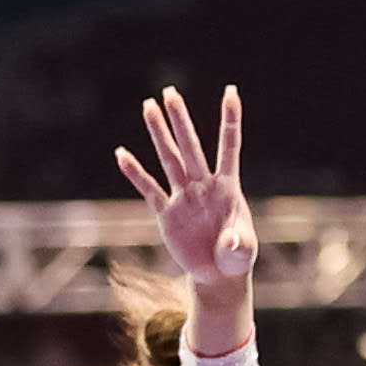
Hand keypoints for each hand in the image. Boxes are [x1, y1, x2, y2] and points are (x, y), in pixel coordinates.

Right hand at [113, 83, 253, 302]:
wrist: (218, 274)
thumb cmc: (236, 258)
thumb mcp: (243, 252)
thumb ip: (238, 244)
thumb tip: (230, 242)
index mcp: (227, 187)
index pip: (228, 146)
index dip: (230, 120)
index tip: (231, 91)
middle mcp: (203, 185)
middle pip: (190, 147)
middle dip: (180, 120)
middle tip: (170, 92)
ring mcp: (183, 197)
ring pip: (168, 159)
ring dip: (159, 134)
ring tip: (149, 106)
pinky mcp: (167, 214)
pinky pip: (149, 189)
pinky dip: (135, 173)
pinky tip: (122, 154)